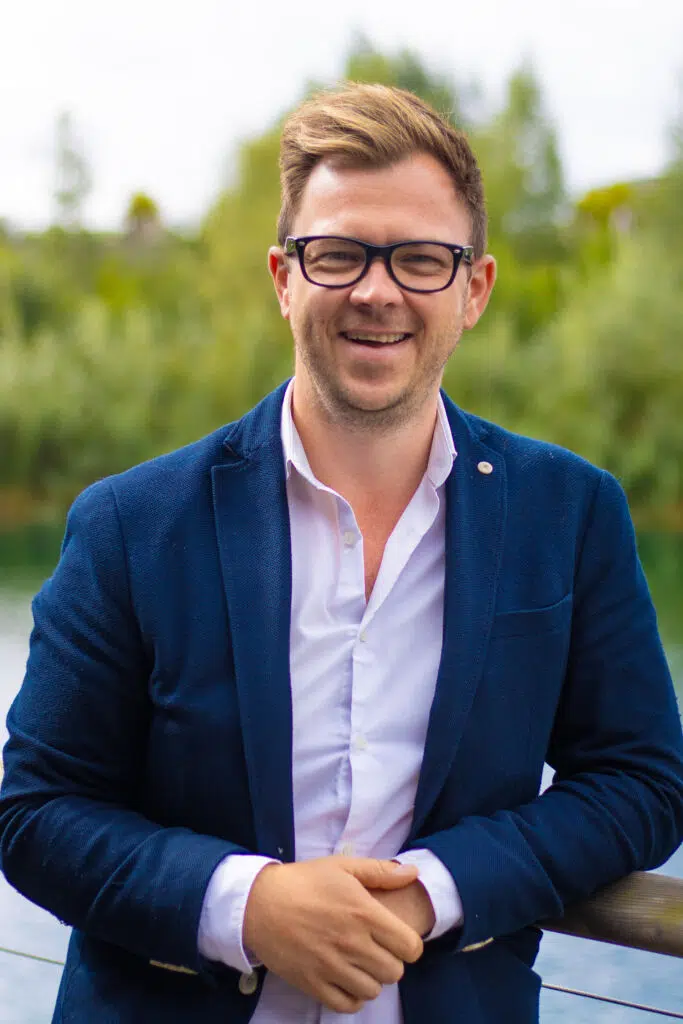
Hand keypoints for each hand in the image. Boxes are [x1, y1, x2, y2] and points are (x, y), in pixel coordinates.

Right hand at [243, 857, 423, 1012]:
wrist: (259, 903)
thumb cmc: (304, 881)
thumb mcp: (343, 867)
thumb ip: (381, 871)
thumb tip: (414, 873)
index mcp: (363, 912)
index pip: (410, 946)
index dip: (408, 943)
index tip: (396, 937)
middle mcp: (352, 942)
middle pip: (394, 972)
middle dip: (390, 961)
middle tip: (376, 949)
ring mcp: (332, 966)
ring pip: (373, 991)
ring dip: (371, 978)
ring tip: (359, 963)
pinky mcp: (313, 984)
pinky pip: (347, 1005)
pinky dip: (352, 997)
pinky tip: (346, 980)